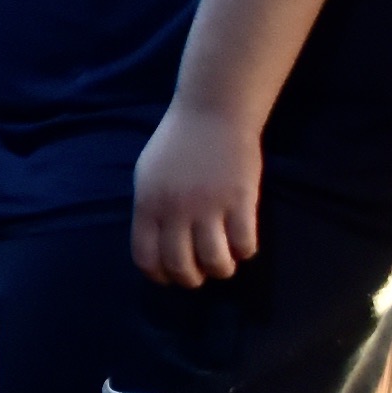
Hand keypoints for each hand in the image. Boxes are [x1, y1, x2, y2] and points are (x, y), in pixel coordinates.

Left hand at [131, 103, 260, 286]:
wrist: (212, 112)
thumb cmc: (178, 142)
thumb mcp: (148, 175)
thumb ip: (150, 208)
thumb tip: (156, 242)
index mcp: (148, 205)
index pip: (146, 257)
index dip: (159, 276)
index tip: (170, 277)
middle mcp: (175, 211)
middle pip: (181, 266)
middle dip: (192, 279)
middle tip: (202, 273)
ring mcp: (209, 207)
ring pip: (215, 262)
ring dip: (221, 269)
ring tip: (225, 263)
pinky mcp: (240, 200)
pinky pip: (244, 244)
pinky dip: (245, 251)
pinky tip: (244, 244)